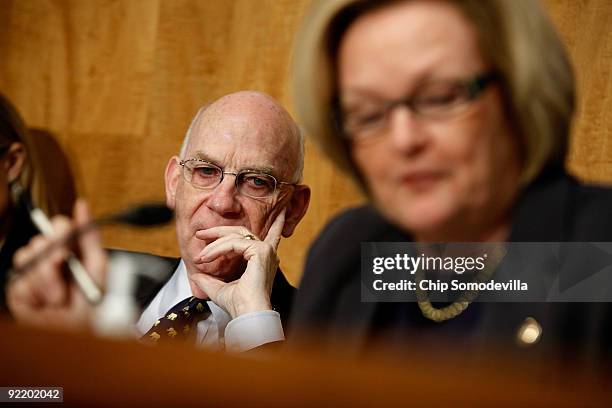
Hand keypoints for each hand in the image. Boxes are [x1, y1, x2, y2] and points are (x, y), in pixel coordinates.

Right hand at [6, 200, 106, 329]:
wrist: (84, 328)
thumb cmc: (93, 298)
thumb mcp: (97, 264)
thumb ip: (89, 234)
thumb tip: (82, 205)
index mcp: (68, 248)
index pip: (57, 226)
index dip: (60, 230)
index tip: (67, 241)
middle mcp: (47, 257)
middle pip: (39, 240)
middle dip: (53, 258)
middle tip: (64, 269)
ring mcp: (31, 273)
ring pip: (27, 259)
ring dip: (47, 280)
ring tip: (61, 296)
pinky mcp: (18, 291)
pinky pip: (19, 282)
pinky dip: (35, 294)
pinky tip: (46, 303)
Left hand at [191, 209, 285, 318]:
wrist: (247, 314)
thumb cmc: (240, 305)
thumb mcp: (219, 289)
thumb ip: (208, 280)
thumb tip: (195, 275)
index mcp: (263, 260)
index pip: (272, 236)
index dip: (277, 224)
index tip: (279, 214)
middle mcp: (267, 253)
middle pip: (241, 231)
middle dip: (219, 231)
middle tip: (201, 234)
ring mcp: (265, 250)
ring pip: (235, 236)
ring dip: (214, 244)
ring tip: (200, 256)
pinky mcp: (260, 251)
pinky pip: (234, 243)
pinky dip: (218, 249)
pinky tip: (207, 257)